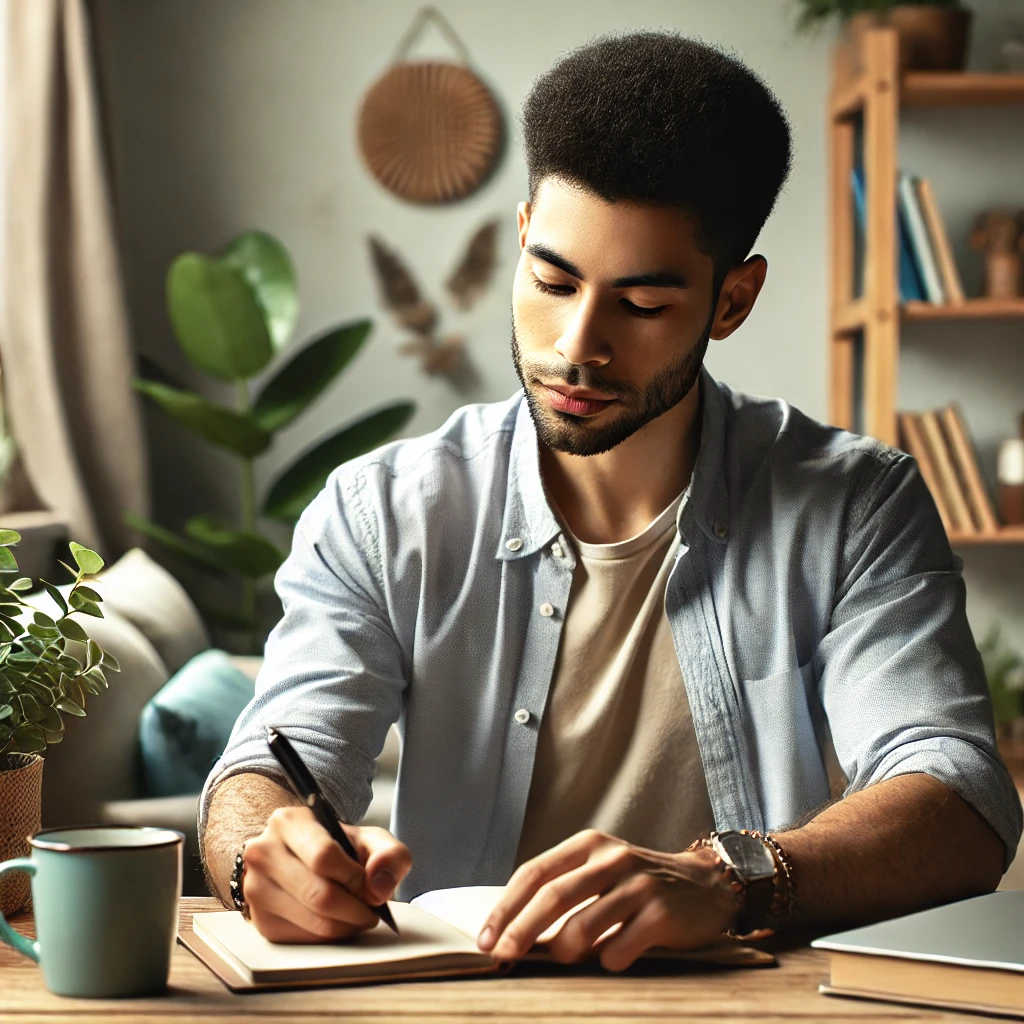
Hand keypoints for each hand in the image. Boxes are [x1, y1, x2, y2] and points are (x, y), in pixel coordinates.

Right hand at [240, 806, 411, 942]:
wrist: (304, 860)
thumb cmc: (338, 848)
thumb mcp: (370, 839)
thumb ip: (390, 854)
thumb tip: (379, 888)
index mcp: (289, 821)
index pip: (324, 856)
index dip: (354, 878)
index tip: (369, 886)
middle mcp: (263, 852)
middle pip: (318, 894)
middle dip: (355, 909)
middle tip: (371, 912)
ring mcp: (255, 887)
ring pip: (312, 921)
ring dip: (346, 926)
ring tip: (358, 916)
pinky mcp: (260, 920)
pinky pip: (303, 939)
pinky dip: (329, 936)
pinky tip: (337, 922)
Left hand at [476, 829, 740, 971]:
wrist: (707, 884)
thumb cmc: (640, 883)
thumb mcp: (601, 870)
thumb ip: (565, 890)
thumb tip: (514, 932)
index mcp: (589, 844)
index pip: (535, 872)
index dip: (506, 907)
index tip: (486, 938)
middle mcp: (612, 858)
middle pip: (552, 896)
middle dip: (520, 931)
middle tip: (501, 957)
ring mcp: (638, 884)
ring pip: (582, 925)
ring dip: (564, 951)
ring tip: (564, 958)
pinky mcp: (662, 913)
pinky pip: (619, 949)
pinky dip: (607, 961)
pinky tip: (615, 957)